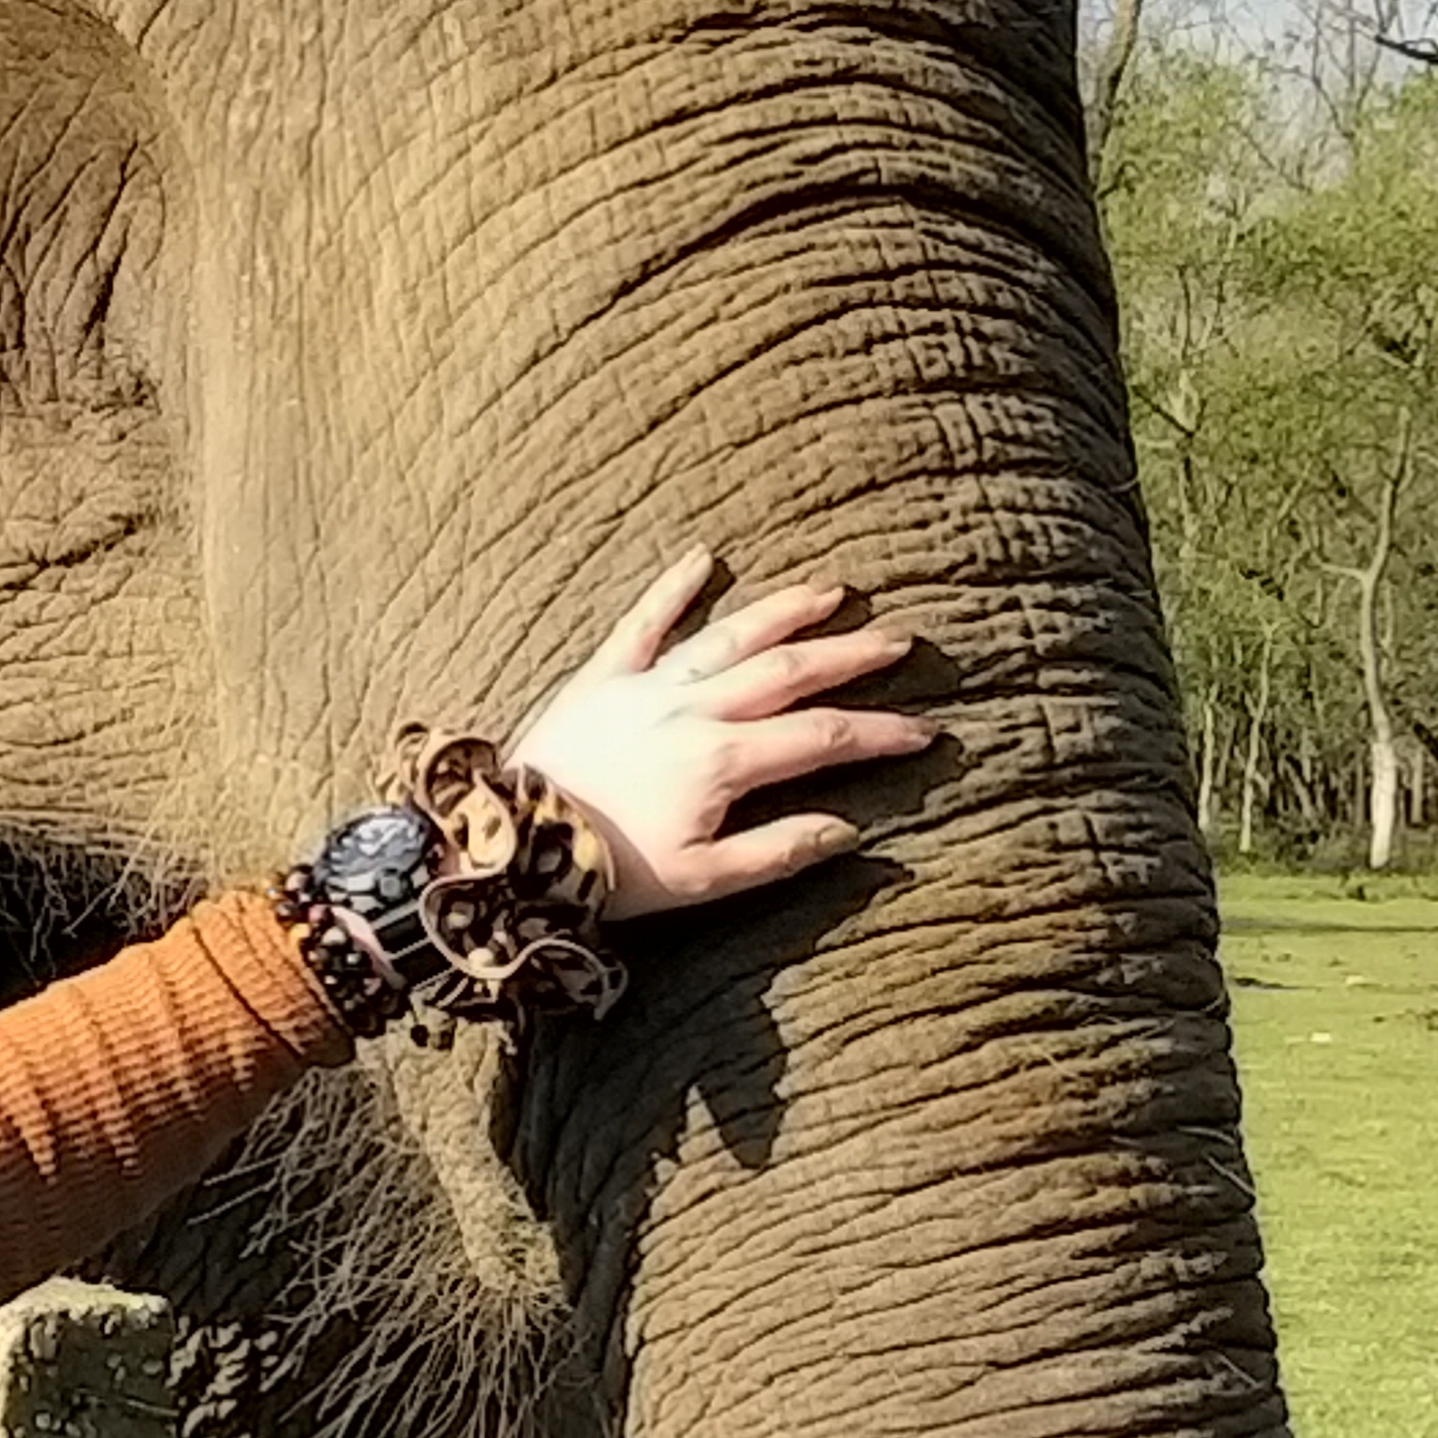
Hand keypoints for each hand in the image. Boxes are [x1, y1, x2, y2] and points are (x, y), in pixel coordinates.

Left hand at [508, 551, 930, 920]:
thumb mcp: (703, 880)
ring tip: (831, 592)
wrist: (512, 846)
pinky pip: (641, 622)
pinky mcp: (600, 677)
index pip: (822, 738)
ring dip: (783, 611)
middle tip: (900, 640)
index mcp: (723, 761)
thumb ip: (778, 851)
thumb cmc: (610, 873)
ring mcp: (646, 686)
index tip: (925, 731)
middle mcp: (692, 709)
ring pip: (730, 635)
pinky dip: (672, 586)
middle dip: (849, 656)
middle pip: (788, 672)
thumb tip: (848, 831)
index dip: (878, 734)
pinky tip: (703, 556)